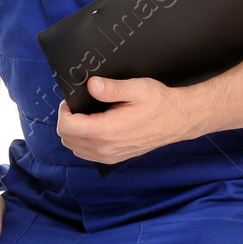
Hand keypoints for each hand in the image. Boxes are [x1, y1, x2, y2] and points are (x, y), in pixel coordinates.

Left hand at [56, 74, 194, 162]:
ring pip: (74, 147)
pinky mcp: (114, 158)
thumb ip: (111, 88)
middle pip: (67, 138)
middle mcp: (105, 148)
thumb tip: (91, 85)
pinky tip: (94, 127)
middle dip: (67, 120)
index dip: (64, 111)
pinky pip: (86, 153)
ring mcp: (109, 156)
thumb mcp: (136, 88)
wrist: (178, 120)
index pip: (66, 126)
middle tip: (79, 106)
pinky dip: (82, 141)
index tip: (72, 101)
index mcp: (107, 130)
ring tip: (87, 116)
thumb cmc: (158, 103)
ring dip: (74, 131)